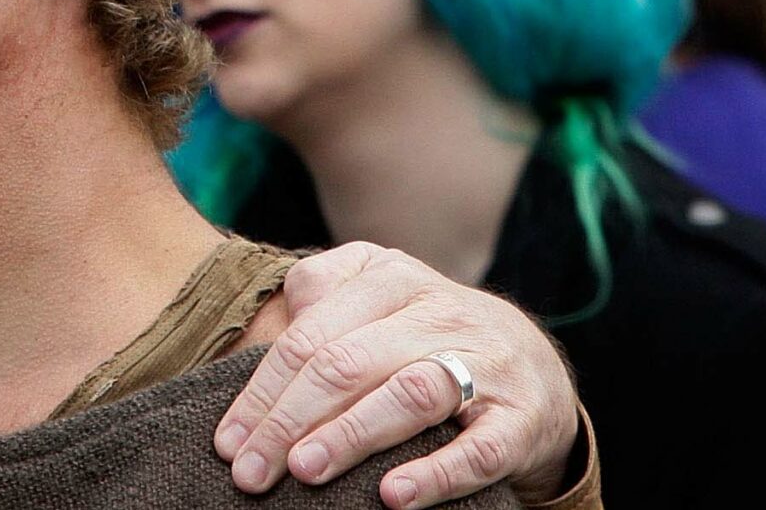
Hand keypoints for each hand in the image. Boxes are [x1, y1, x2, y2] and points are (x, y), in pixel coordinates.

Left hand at [217, 243, 579, 507]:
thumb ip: (323, 295)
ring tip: (305, 470)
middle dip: (290, 420)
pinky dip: (435, 473)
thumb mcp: (379, 296)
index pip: (311, 334)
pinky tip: (392, 496)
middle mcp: (439, 312)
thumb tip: (269, 328)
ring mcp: (486, 363)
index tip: (227, 442)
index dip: (264, 390)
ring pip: (410, 394)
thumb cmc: (429, 337)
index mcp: (391, 278)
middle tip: (251, 472)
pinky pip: (479, 448)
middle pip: (349, 362)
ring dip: (351, 435)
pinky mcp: (522, 417)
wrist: (538, 367)